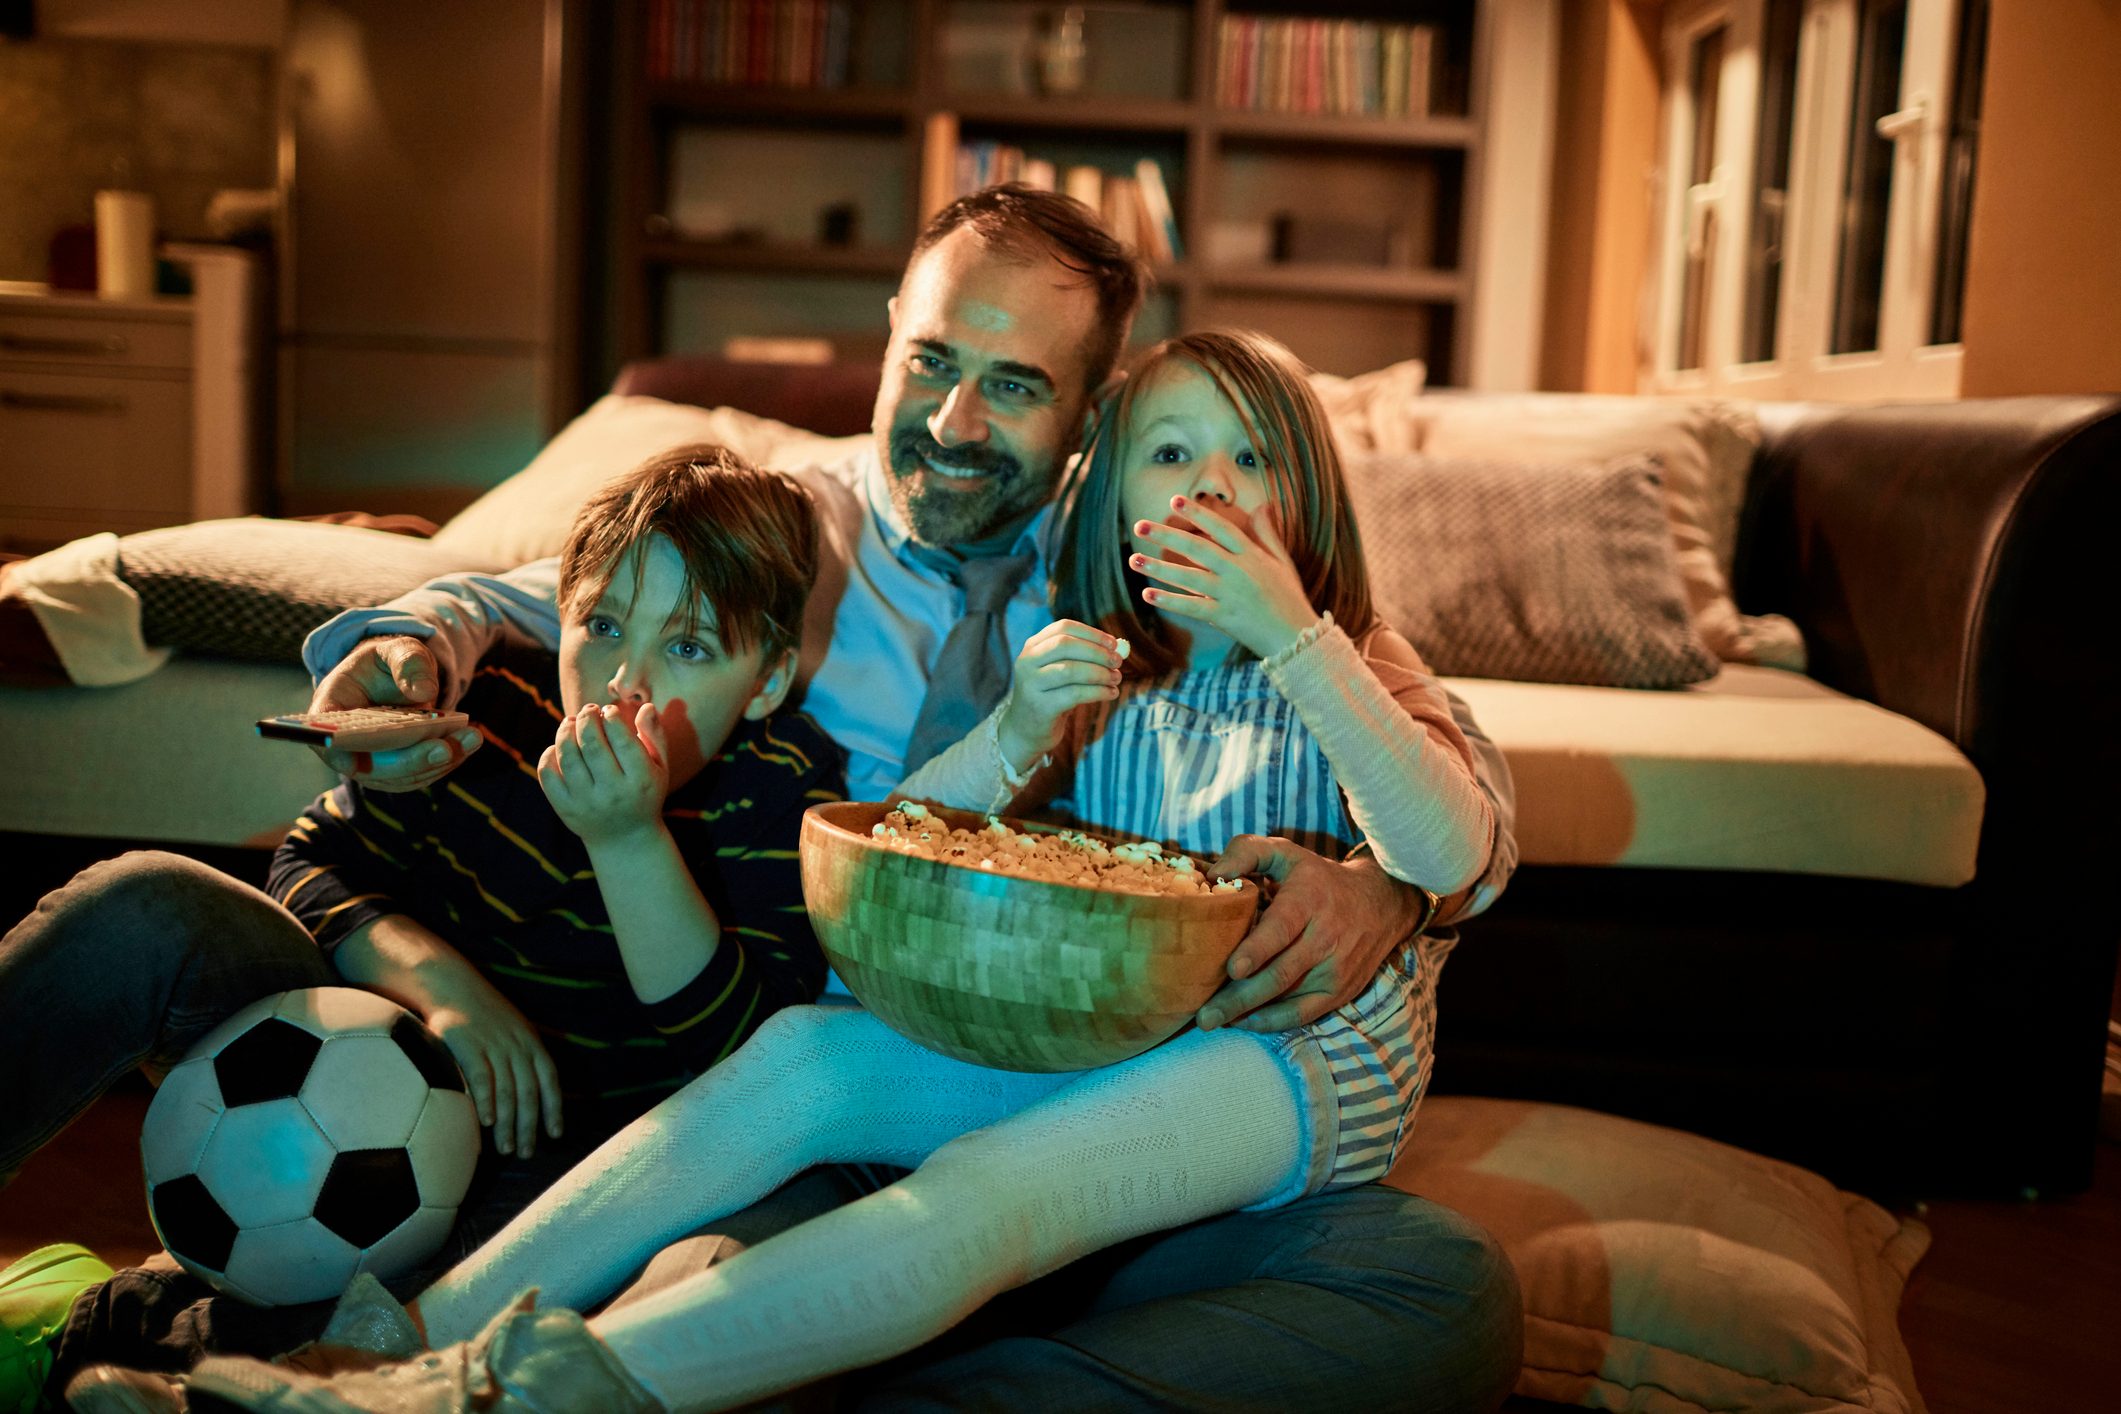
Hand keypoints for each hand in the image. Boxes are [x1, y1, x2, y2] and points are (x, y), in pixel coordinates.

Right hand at [308, 635, 480, 789]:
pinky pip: (420, 774)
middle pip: (371, 765)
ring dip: (438, 763)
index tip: (355, 765)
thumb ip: (407, 663)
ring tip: (471, 738)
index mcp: (333, 708)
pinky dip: (447, 761)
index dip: (336, 754)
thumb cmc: (390, 661)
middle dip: (410, 760)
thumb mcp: (398, 649)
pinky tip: (467, 743)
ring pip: (401, 776)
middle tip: (444, 749)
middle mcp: (348, 742)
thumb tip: (421, 692)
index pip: (325, 738)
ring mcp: (372, 761)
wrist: (400, 677)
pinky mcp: (397, 769)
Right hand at [419, 968, 562, 1157]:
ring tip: (506, 1149)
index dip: (554, 1108)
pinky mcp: (467, 1044)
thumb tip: (524, 1093)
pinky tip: (487, 1123)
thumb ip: (519, 1057)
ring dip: (508, 1123)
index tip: (555, 1135)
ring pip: (507, 1091)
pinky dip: (485, 1101)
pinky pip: (480, 1078)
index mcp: (530, 1042)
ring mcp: (493, 1044)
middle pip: (529, 1092)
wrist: (450, 983)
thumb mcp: (511, 1029)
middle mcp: (516, 1045)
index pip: (549, 1080)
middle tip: (525, 1153)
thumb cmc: (480, 1012)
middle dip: (529, 1126)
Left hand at [539, 702, 670, 846]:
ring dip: (566, 731)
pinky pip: (548, 775)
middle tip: (588, 710)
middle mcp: (613, 794)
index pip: (622, 741)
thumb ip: (654, 735)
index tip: (609, 710)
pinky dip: (550, 754)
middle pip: (592, 745)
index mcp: (640, 781)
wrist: (624, 838)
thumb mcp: (659, 767)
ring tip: (571, 721)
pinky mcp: (565, 809)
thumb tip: (645, 707)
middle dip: (587, 719)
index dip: (611, 718)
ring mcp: (586, 803)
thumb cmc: (644, 792)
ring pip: (568, 757)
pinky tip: (559, 746)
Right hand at [995, 620, 1123, 771]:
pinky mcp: (1040, 706)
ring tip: (1116, 679)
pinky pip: (1074, 694)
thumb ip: (1083, 657)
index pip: (1063, 627)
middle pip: (1065, 645)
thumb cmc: (1052, 695)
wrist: (1027, 730)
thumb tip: (1119, 649)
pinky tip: (1110, 694)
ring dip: (1100, 673)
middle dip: (1097, 652)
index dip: (1092, 633)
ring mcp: (1030, 684)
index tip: (1113, 644)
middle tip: (1117, 662)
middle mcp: (1027, 661)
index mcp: (1033, 646)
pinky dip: (1098, 692)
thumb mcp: (1061, 671)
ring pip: (1070, 670)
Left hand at [1131, 496, 1316, 658]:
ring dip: (1159, 568)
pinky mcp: (1224, 617)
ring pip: (1189, 577)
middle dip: (1166, 535)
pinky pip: (1192, 607)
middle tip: (1139, 525)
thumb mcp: (1282, 561)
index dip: (1197, 513)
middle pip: (1197, 548)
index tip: (1174, 500)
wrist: (1296, 637)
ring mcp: (1230, 594)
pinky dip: (1170, 601)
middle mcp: (1238, 571)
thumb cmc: (1288, 597)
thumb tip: (1263, 504)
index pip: (1220, 528)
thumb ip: (1268, 533)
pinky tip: (1148, 594)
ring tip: (1134, 559)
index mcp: (1251, 555)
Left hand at [1195, 835, 1425, 1031]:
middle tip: (1205, 1014)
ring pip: (1290, 1000)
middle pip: (1281, 974)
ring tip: (1215, 1020)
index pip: (1282, 929)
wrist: (1381, 903)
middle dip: (1240, 997)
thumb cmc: (1319, 879)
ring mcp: (1336, 969)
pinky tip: (1244, 1021)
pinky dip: (1272, 1021)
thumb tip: (1213, 876)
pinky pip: (1303, 1014)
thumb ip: (1247, 853)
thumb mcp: (1286, 853)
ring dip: (1250, 1013)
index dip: (1257, 951)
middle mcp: (1326, 937)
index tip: (1233, 969)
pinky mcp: (1341, 991)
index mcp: (1309, 900)